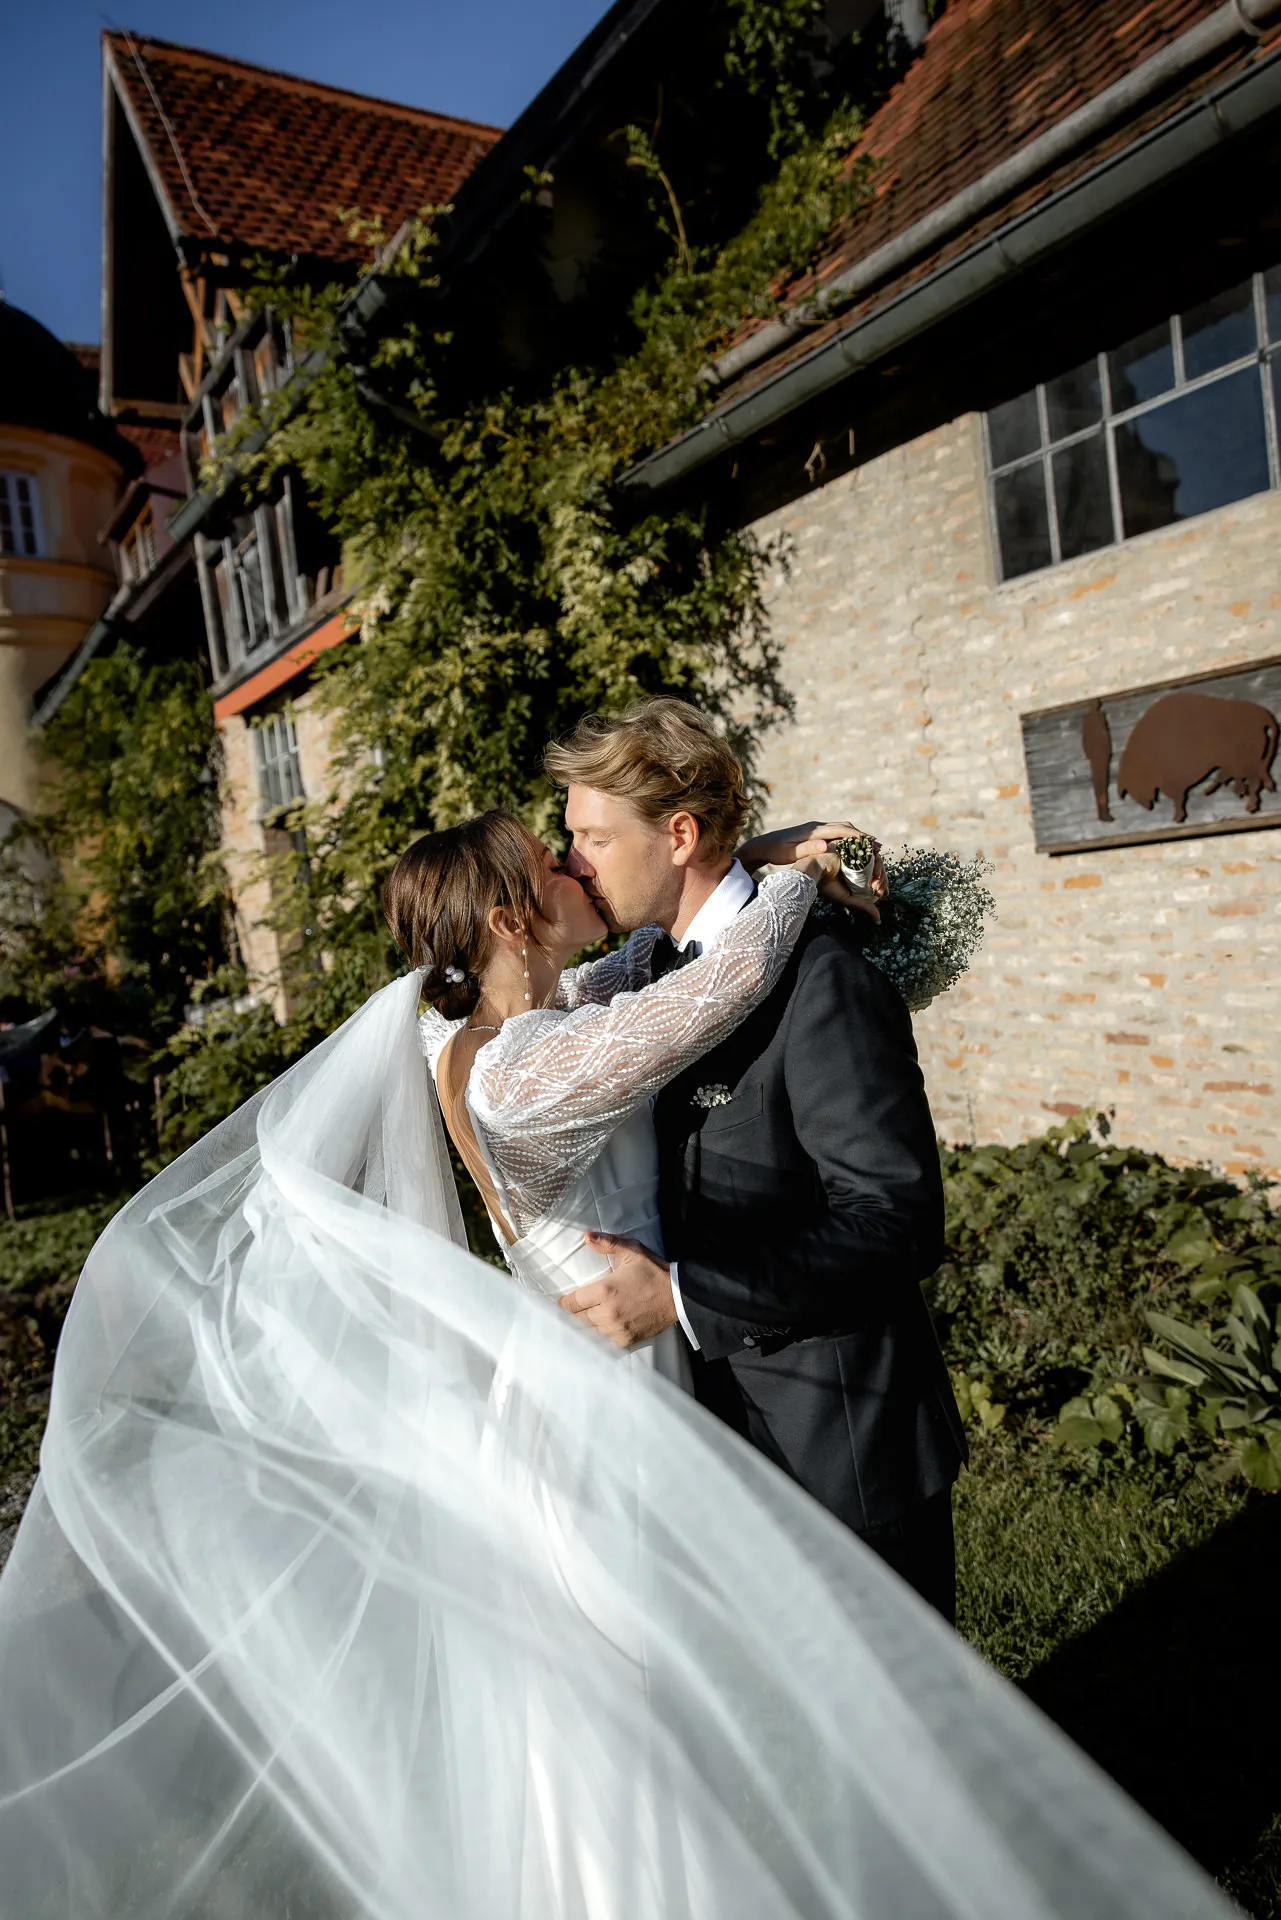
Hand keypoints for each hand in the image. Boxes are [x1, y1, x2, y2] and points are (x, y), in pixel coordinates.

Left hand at [558, 1233, 677, 1348]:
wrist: (678, 1296)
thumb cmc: (654, 1272)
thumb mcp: (632, 1251)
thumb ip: (607, 1243)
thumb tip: (586, 1237)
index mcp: (605, 1291)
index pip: (572, 1302)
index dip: (565, 1302)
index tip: (563, 1300)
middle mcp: (607, 1313)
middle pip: (577, 1319)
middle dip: (575, 1312)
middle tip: (575, 1307)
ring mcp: (616, 1330)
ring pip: (589, 1331)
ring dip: (587, 1323)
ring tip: (588, 1316)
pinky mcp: (625, 1340)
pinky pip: (604, 1341)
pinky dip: (601, 1334)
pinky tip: (604, 1325)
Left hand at [737, 820, 861, 872]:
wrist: (764, 844)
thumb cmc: (777, 851)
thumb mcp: (791, 853)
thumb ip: (808, 849)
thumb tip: (827, 846)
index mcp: (814, 831)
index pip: (840, 831)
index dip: (857, 836)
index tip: (872, 842)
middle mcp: (817, 826)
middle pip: (844, 827)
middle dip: (861, 836)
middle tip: (878, 846)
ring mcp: (816, 828)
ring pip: (841, 829)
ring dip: (856, 836)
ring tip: (871, 846)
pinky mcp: (814, 833)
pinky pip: (835, 833)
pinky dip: (847, 838)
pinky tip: (853, 846)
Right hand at [790, 837, 881, 922]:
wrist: (814, 870)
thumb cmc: (826, 884)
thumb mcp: (847, 898)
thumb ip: (862, 905)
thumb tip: (878, 919)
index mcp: (856, 871)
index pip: (874, 875)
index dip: (882, 883)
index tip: (884, 894)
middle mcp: (858, 860)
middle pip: (878, 867)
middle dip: (883, 880)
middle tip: (879, 891)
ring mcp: (857, 851)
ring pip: (876, 860)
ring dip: (880, 873)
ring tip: (876, 885)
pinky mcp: (854, 844)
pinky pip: (870, 851)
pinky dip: (876, 863)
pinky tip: (875, 874)